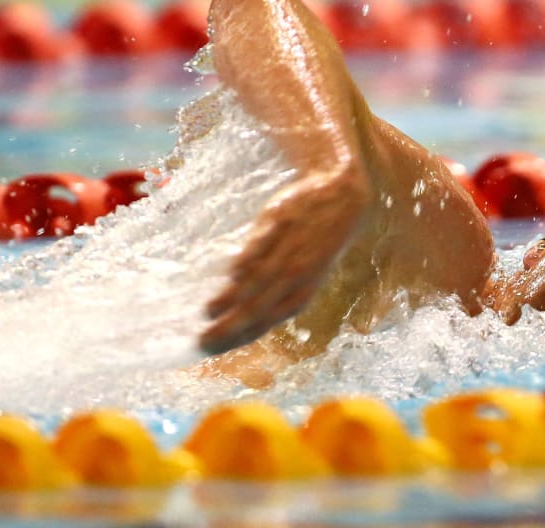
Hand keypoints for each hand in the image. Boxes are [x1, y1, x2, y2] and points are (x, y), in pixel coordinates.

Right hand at [201, 172, 368, 354]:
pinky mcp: (281, 220)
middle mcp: (296, 274)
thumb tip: (239, 309)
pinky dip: (250, 259)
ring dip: (233, 298)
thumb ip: (275, 290)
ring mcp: (289, 248)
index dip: (238, 338)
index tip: (212, 349)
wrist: (342, 194)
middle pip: (258, 309)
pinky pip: (263, 244)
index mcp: (302, 291)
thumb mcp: (303, 271)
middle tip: (203, 341)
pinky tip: (232, 275)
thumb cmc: (316, 239)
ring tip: (208, 312)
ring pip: (259, 280)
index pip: (266, 323)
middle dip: (230, 328)